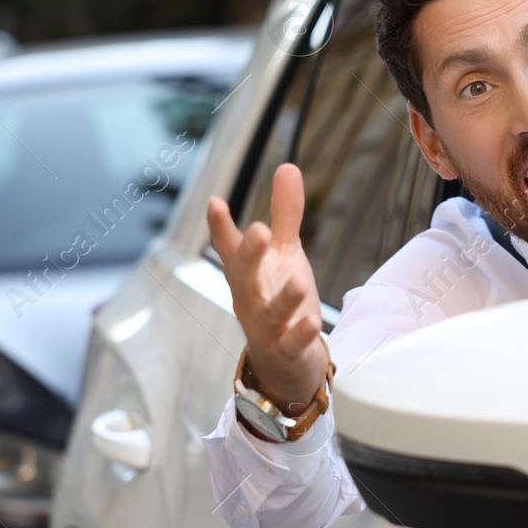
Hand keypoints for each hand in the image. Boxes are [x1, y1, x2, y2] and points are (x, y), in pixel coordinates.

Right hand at [206, 164, 328, 410]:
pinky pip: (291, 343)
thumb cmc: (280, 299)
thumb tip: (287, 166)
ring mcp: (266, 326)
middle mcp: (250, 298)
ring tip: (299, 282)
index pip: (228, 247)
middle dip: (248, 254)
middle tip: (258, 230)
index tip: (215, 201)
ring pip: (269, 312)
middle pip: (243, 276)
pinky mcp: (286, 350)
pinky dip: (301, 333)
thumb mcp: (286, 253)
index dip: (220, 226)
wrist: (285, 362)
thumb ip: (285, 214)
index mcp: (247, 272)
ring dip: (282, 298)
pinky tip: (312, 321)